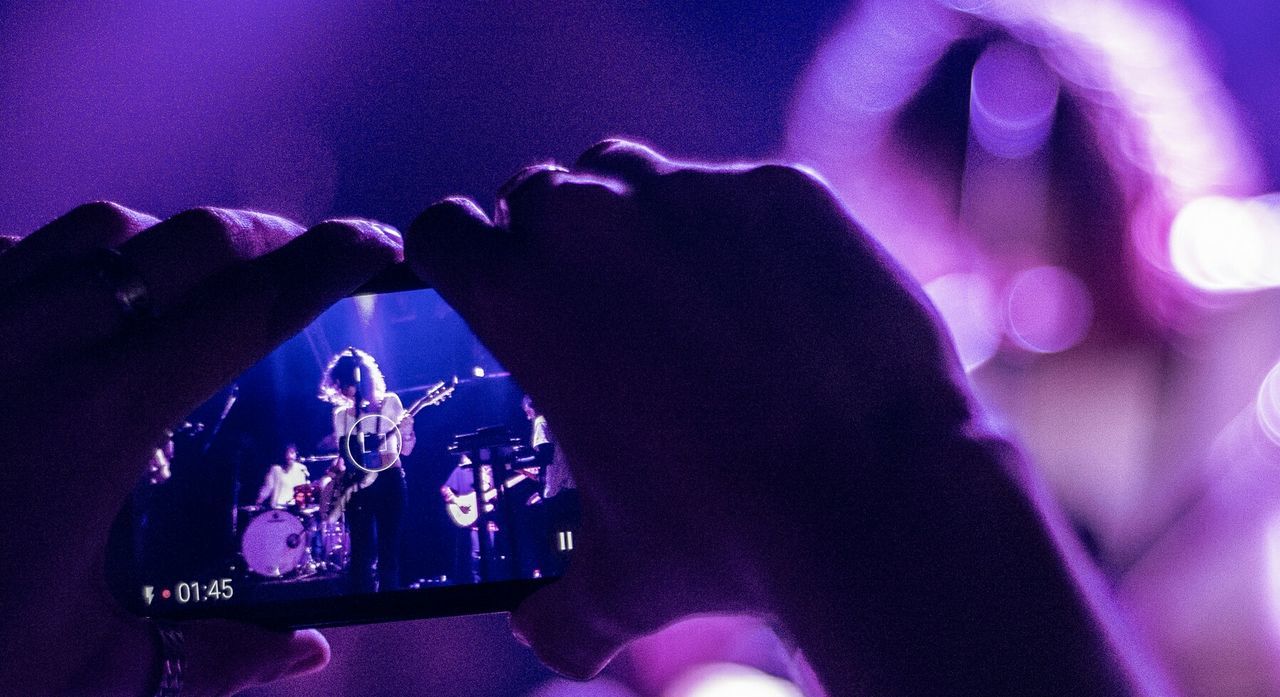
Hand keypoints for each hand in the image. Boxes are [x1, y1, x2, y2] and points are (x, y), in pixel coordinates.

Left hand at [0, 202, 399, 694]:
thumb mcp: (90, 672)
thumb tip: (310, 650)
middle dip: (267, 239)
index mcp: (100, 418)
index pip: (248, 307)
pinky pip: (12, 255)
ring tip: (202, 285)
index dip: (330, 263)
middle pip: (185, 241)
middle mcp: (35, 345)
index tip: (382, 247)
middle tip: (308, 270)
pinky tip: (78, 306)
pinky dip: (66, 259)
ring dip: (170, 243)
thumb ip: (213, 654)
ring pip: (95, 229)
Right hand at [405, 140, 975, 675]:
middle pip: (540, 194)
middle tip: (594, 303)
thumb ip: (559, 608)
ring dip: (635, 216)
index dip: (459, 257)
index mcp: (519, 294)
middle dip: (552, 239)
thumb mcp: (623, 582)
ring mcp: (691, 192)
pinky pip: (738, 193)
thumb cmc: (727, 534)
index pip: (444, 230)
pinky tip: (778, 299)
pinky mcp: (780, 189)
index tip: (485, 280)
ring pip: (631, 175)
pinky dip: (742, 231)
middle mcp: (592, 221)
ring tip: (678, 289)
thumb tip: (539, 631)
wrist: (875, 489)